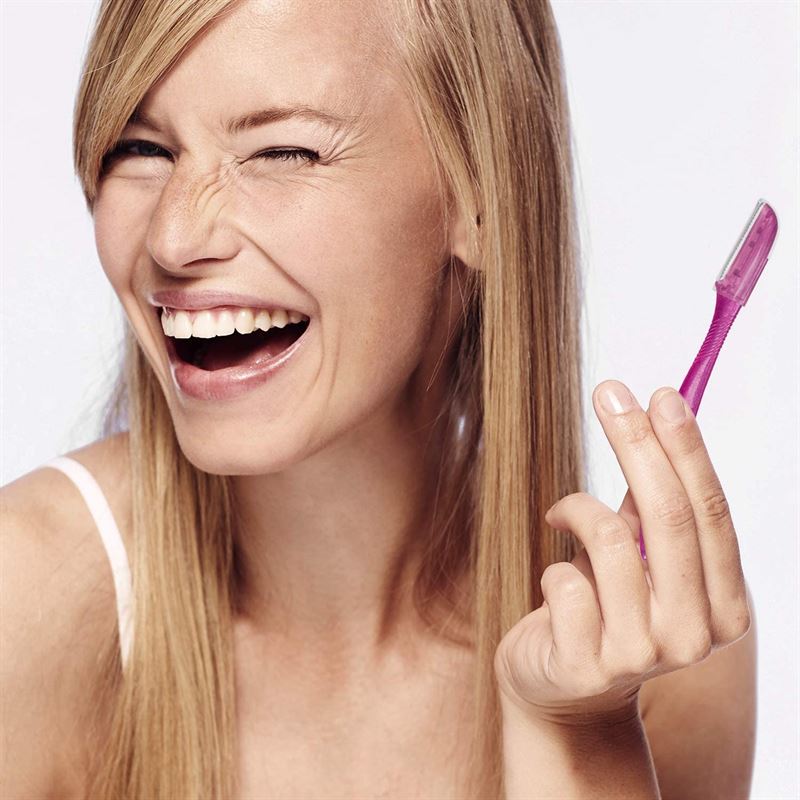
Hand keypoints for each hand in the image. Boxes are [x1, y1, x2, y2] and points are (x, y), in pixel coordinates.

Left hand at [494, 380, 751, 726]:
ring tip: (561, 516)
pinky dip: (551, 565)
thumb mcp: (644, 565)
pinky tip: (551, 581)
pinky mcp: (586, 663)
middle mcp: (694, 636)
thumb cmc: (608, 612)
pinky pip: (562, 579)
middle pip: (669, 516)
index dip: (686, 449)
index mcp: (726, 607)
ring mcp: (640, 655)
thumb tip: (654, 420)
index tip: (660, 394)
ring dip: (575, 510)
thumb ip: (654, 512)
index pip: (711, 512)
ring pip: (609, 540)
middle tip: (608, 392)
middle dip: (636, 442)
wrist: (566, 694)